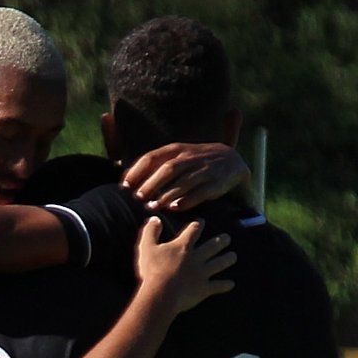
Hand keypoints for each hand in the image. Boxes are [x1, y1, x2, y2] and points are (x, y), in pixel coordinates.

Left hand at [123, 142, 249, 211]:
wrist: (232, 160)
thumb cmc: (194, 161)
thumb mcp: (176, 155)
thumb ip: (154, 163)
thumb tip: (125, 177)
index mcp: (176, 150)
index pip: (152, 157)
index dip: (137, 171)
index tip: (125, 186)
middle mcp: (189, 157)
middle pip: (167, 169)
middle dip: (151, 184)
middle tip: (138, 198)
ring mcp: (204, 170)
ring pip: (183, 181)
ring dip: (166, 195)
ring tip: (152, 207)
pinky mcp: (216, 183)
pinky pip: (200, 192)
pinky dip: (186, 200)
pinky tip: (174, 208)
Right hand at [135, 217, 234, 311]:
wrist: (162, 294)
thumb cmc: (152, 270)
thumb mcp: (146, 247)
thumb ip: (151, 231)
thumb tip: (155, 219)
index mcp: (183, 246)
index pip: (193, 230)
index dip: (198, 224)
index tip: (201, 221)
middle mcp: (196, 257)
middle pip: (213, 246)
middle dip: (221, 240)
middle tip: (227, 238)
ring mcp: (202, 273)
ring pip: (220, 263)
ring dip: (228, 259)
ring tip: (233, 256)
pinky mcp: (204, 289)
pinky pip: (218, 286)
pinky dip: (225, 285)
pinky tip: (231, 284)